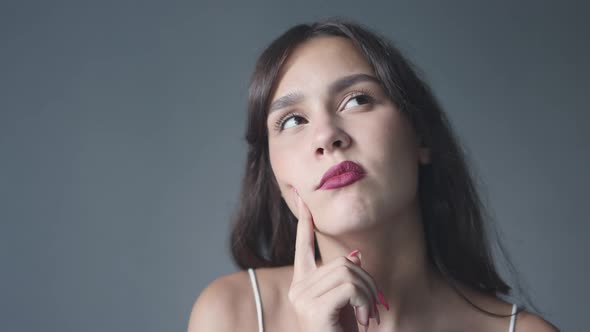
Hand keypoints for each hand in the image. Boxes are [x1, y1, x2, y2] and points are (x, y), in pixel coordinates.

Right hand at [288, 189, 381, 331]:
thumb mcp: (348, 305)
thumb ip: (348, 279)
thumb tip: (357, 256)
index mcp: (303, 285)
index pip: (303, 247)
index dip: (305, 222)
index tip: (303, 199)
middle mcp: (298, 289)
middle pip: (342, 260)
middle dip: (366, 281)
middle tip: (370, 308)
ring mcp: (302, 298)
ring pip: (348, 271)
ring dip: (368, 293)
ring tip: (366, 316)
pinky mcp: (313, 308)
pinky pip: (350, 287)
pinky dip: (364, 301)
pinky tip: (361, 320)